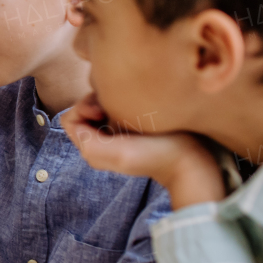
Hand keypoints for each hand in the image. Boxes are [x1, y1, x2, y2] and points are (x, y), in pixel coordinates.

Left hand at [62, 93, 224, 209]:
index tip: (102, 111)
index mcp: (91, 148)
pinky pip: (116, 107)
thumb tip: (77, 119)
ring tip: (129, 104)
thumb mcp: (119, 153)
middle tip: (118, 103)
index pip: (70, 118)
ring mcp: (116, 133)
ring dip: (111, 100)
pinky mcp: (132, 126)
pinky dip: (122, 102)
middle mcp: (100, 141)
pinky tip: (137, 105)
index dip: (82, 108)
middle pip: (83, 110)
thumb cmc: (157, 155)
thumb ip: (89, 140)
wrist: (191, 162)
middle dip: (96, 101)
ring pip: (100, 106)